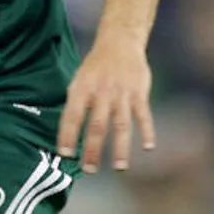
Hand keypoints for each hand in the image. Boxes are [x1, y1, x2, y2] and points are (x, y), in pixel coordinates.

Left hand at [57, 34, 155, 173]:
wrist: (119, 42)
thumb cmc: (94, 67)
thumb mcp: (78, 80)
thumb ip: (76, 104)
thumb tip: (67, 134)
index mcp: (81, 89)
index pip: (72, 116)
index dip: (67, 136)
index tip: (65, 155)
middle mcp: (101, 93)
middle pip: (97, 126)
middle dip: (93, 150)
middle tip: (89, 170)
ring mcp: (122, 93)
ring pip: (121, 125)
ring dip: (120, 148)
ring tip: (120, 168)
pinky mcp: (140, 93)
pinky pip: (143, 115)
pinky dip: (147, 131)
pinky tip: (148, 147)